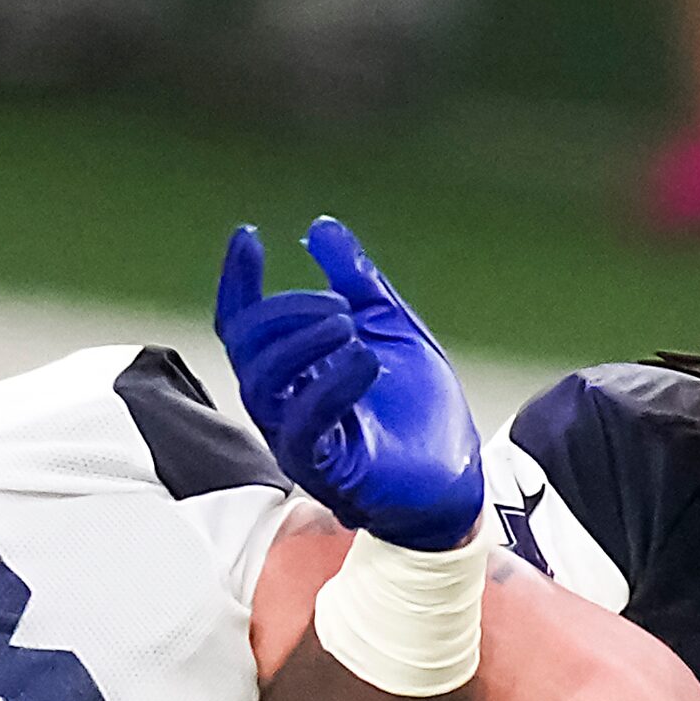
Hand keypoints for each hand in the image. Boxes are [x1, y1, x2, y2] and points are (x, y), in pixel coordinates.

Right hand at [215, 217, 482, 549]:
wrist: (461, 471)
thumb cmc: (422, 409)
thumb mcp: (393, 326)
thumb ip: (358, 281)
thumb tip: (322, 229)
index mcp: (295, 371)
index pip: (243, 327)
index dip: (238, 282)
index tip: (249, 237)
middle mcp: (284, 406)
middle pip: (246, 351)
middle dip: (284, 313)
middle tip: (339, 305)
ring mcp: (301, 441)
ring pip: (261, 389)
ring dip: (300, 345)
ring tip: (349, 326)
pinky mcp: (328, 471)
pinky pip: (304, 430)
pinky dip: (328, 387)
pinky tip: (363, 360)